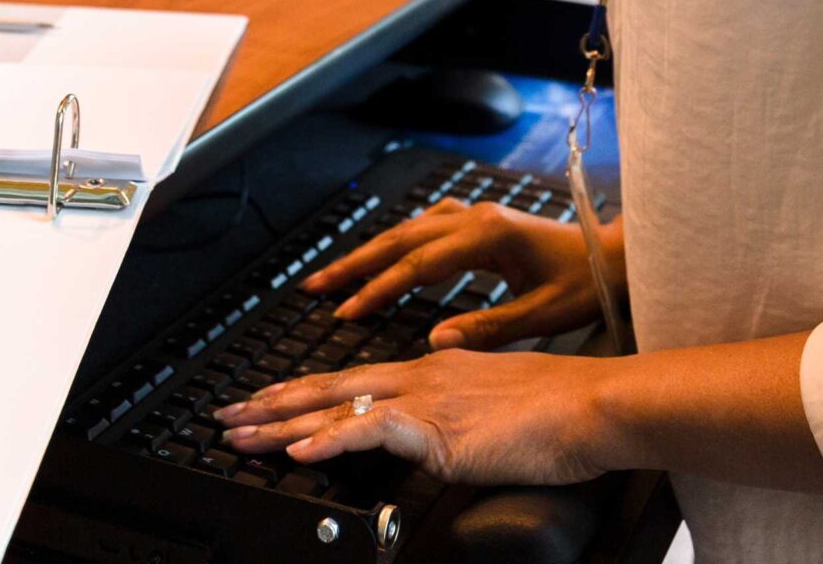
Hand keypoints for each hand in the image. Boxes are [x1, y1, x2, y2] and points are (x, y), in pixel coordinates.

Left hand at [216, 350, 622, 485]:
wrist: (594, 406)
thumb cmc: (562, 411)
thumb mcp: (500, 409)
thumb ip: (464, 418)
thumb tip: (445, 437)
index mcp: (437, 368)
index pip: (356, 380)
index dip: (307, 392)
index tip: (269, 401)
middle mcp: (424, 375)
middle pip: (332, 386)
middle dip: (273, 402)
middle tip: (228, 415)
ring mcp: (427, 399)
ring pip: (336, 404)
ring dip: (281, 423)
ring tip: (239, 434)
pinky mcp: (437, 428)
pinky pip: (369, 431)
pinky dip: (328, 441)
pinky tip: (298, 453)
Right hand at [301, 198, 619, 348]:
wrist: (615, 256)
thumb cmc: (586, 284)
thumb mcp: (543, 315)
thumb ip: (489, 328)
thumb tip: (435, 341)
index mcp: (488, 237)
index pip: (418, 266)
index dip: (378, 290)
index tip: (346, 314)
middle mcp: (476, 219)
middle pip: (401, 239)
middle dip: (355, 263)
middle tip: (314, 287)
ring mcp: (477, 216)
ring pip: (409, 231)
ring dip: (371, 252)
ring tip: (335, 277)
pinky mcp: (481, 223)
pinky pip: (426, 229)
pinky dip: (397, 245)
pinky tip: (383, 261)